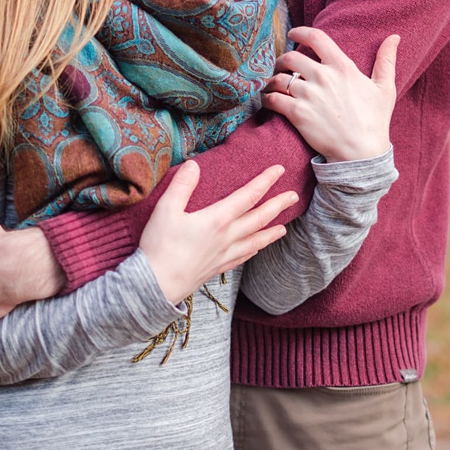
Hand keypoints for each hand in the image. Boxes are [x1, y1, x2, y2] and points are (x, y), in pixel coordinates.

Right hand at [140, 161, 295, 304]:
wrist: (156, 285)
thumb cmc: (160, 246)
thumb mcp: (166, 210)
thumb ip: (182, 185)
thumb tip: (195, 164)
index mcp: (217, 220)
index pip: (248, 196)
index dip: (265, 181)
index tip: (279, 170)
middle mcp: (227, 237)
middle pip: (259, 218)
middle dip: (278, 205)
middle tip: (294, 196)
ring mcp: (224, 255)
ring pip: (255, 241)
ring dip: (271, 233)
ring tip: (284, 228)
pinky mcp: (217, 268)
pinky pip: (242, 258)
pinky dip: (253, 251)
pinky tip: (255, 250)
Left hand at [262, 28, 398, 162]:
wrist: (361, 153)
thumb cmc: (375, 121)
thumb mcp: (385, 88)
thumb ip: (386, 60)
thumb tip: (394, 37)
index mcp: (342, 67)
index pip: (316, 38)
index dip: (300, 32)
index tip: (293, 34)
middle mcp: (323, 77)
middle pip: (290, 57)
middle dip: (282, 60)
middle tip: (280, 67)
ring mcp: (309, 95)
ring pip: (278, 78)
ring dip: (272, 80)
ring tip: (272, 85)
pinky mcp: (297, 114)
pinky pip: (273, 98)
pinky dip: (267, 98)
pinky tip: (268, 100)